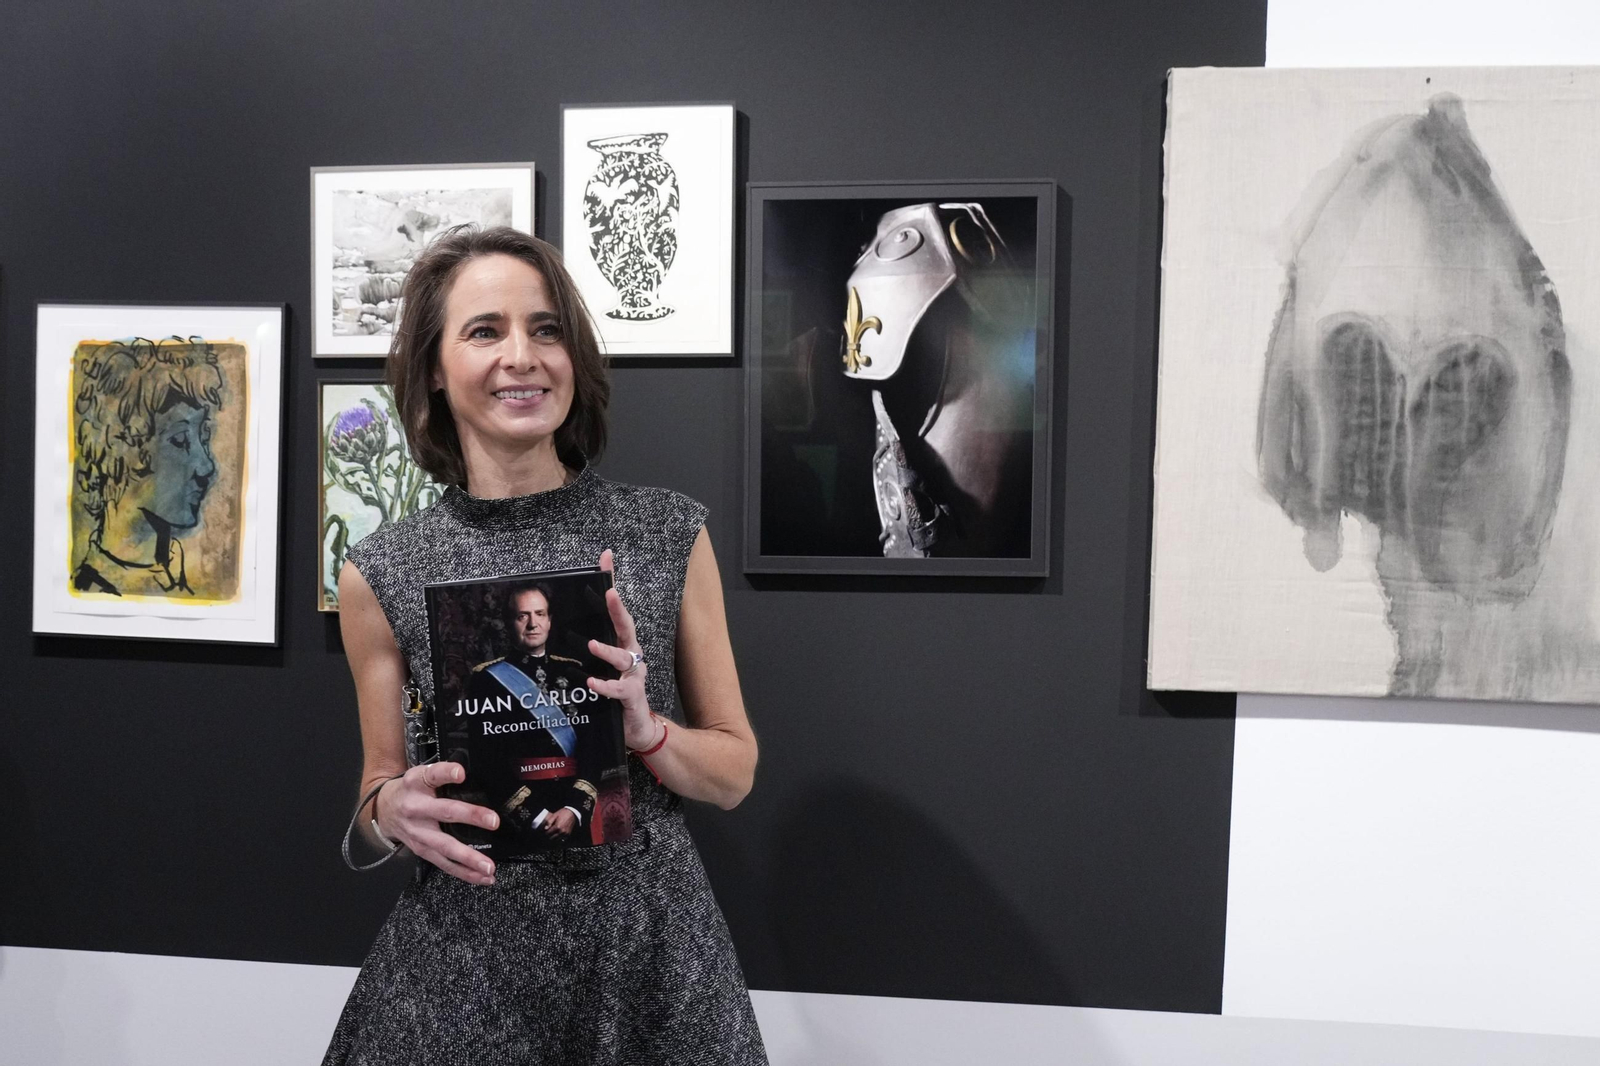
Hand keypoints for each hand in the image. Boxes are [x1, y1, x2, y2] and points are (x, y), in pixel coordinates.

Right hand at [375, 762, 499, 885]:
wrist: (382, 810)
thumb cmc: (410, 790)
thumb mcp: (421, 774)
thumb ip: (443, 775)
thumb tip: (476, 777)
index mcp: (416, 783)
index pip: (432, 775)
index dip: (446, 773)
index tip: (461, 773)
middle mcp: (415, 807)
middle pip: (445, 811)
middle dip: (470, 816)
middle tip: (493, 822)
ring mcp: (417, 832)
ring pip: (445, 846)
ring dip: (469, 857)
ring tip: (489, 866)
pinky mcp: (420, 849)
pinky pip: (444, 863)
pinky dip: (465, 872)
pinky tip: (483, 877)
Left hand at [542, 808, 577, 837]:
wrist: (572, 813)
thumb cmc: (563, 813)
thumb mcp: (555, 815)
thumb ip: (549, 822)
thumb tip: (545, 828)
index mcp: (557, 827)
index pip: (548, 833)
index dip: (545, 832)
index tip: (545, 831)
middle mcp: (561, 831)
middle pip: (551, 838)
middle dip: (548, 836)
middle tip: (547, 833)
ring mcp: (565, 834)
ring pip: (556, 840)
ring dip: (553, 838)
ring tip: (551, 834)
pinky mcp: (568, 834)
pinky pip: (561, 840)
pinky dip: (558, 838)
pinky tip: (556, 835)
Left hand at [586, 549, 656, 748]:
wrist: (637, 729)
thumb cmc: (615, 696)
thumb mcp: (600, 668)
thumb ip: (587, 652)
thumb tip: (560, 630)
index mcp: (622, 645)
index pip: (616, 611)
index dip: (612, 583)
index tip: (605, 558)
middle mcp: (631, 655)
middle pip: (626, 627)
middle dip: (618, 609)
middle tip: (609, 593)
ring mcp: (634, 675)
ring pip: (622, 658)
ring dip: (607, 650)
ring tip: (592, 646)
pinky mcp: (632, 696)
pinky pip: (619, 688)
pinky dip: (605, 685)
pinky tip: (593, 682)